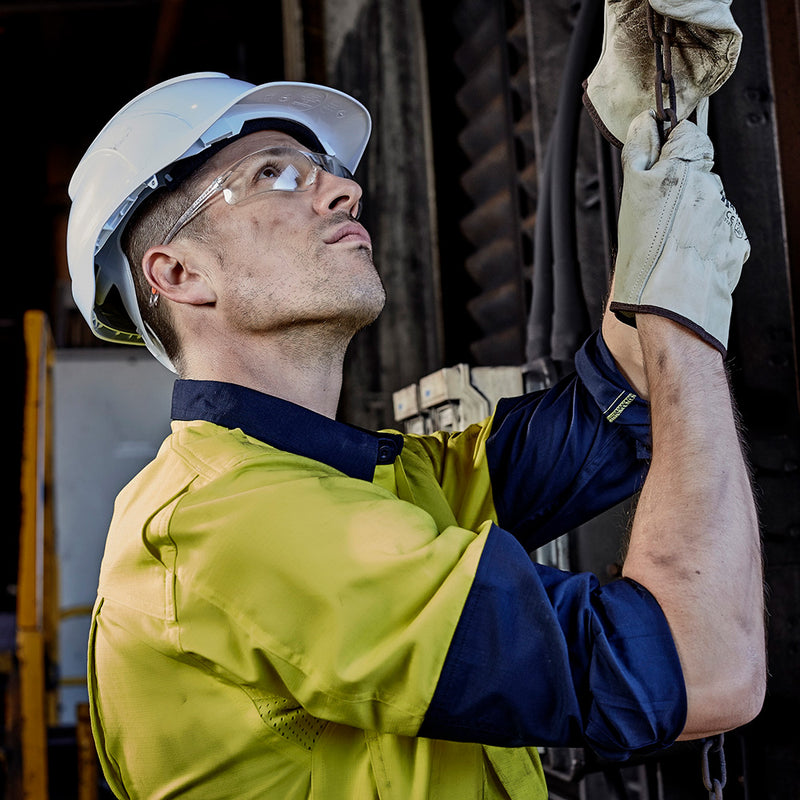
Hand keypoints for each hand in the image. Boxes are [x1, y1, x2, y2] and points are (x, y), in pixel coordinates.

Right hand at [610, 110, 749, 355]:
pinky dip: (702, 239)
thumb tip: (647, 122)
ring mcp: (726, 214)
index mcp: (685, 169)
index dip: (668, 148)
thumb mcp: (631, 196)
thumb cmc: (648, 253)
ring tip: (668, 243)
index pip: (686, 135)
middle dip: (678, 186)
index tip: (654, 166)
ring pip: (705, 203)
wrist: (673, 304)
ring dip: (689, 215)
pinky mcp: (734, 240)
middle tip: (654, 215)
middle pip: (696, 172)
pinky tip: (683, 256)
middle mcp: (711, 187)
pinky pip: (716, 230)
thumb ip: (640, 153)